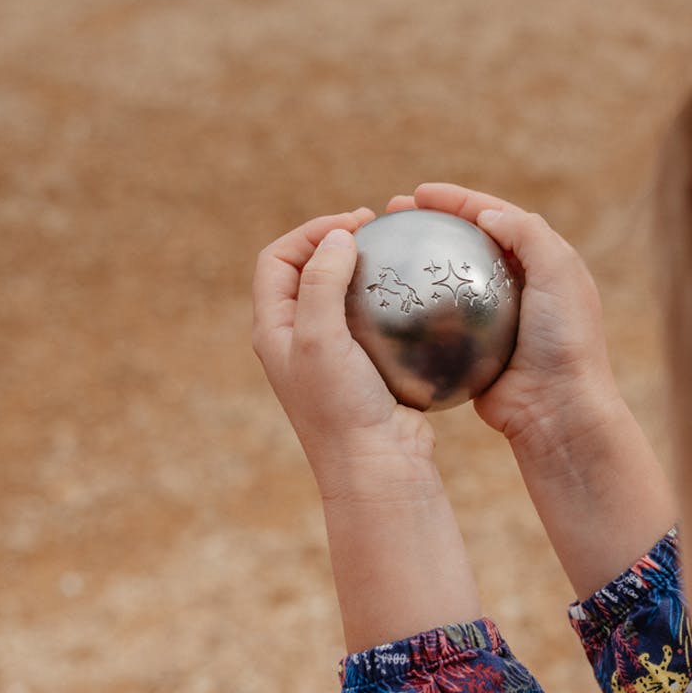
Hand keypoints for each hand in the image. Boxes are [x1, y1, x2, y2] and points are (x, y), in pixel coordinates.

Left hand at [252, 207, 482, 649]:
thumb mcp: (320, 338)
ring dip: (365, 269)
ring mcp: (331, 355)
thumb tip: (338, 237)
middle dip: (337, 241)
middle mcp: (295, 340)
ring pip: (342, 295)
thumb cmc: (341, 406)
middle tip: (376, 229)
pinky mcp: (366, 368)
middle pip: (306, 271)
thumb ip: (321, 282)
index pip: (277, 259)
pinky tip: (419, 294)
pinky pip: (374, 322)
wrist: (377, 468)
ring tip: (396, 252)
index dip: (310, 232)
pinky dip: (390, 301)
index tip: (354, 225)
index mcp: (272, 329)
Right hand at [385, 184, 624, 449]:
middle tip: (393, 213)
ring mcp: (493, 319)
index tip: (419, 193)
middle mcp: (519, 285)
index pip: (495, 216)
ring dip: (418, 261)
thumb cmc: (564, 340)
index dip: (458, 200)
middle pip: (467, 241)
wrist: (558, 409)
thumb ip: (528, 234)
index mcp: (543, 262)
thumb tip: (487, 213)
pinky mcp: (473, 350)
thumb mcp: (559, 273)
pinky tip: (388, 301)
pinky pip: (439, 322)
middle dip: (431, 221)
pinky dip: (417, 308)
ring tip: (383, 249)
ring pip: (449, 279)